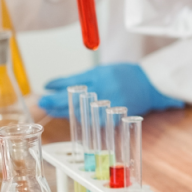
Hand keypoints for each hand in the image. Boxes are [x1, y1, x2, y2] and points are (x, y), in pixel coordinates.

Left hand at [37, 63, 184, 117]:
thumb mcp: (104, 70)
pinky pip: (91, 120)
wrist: (150, 84)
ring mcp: (107, 104)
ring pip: (79, 110)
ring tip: (51, 108)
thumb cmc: (126, 75)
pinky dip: (80, 118)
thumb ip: (85, 78)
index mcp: (100, 75)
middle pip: (72, 97)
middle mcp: (102, 90)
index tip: (46, 86)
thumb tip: (60, 85)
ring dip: (63, 110)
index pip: (73, 81)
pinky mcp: (112, 117)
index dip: (57, 84)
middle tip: (42, 101)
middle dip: (54, 100)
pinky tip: (71, 115)